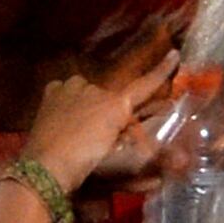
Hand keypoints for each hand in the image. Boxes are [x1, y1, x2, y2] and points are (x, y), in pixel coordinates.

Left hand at [28, 52, 174, 192]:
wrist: (45, 168)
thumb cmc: (87, 167)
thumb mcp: (120, 163)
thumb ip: (145, 155)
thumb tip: (178, 161)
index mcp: (115, 105)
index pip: (144, 85)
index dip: (161, 71)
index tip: (174, 53)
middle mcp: (96, 89)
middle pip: (112, 98)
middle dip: (113, 112)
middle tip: (106, 133)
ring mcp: (72, 88)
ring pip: (89, 93)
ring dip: (90, 106)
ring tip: (80, 130)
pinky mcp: (52, 91)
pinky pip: (67, 90)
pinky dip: (69, 101)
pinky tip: (65, 117)